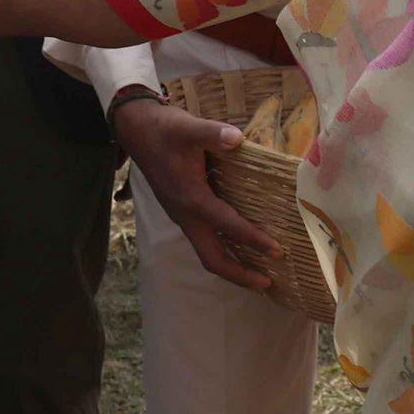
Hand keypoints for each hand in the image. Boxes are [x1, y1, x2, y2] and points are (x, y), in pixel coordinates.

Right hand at [111, 94, 282, 293]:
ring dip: (233, 267)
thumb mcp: (187, 128)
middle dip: (240, 275)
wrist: (136, 130)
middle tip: (269, 285)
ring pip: (207, 252)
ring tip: (260, 276)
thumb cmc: (163, 130)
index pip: (227, 225)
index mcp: (191, 198)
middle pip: (212, 258)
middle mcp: (186, 214)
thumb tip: (236, 138)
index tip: (277, 250)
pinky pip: (205, 241)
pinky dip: (225, 251)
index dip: (253, 239)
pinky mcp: (183, 212)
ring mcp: (183, 216)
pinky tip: (241, 249)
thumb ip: (212, 133)